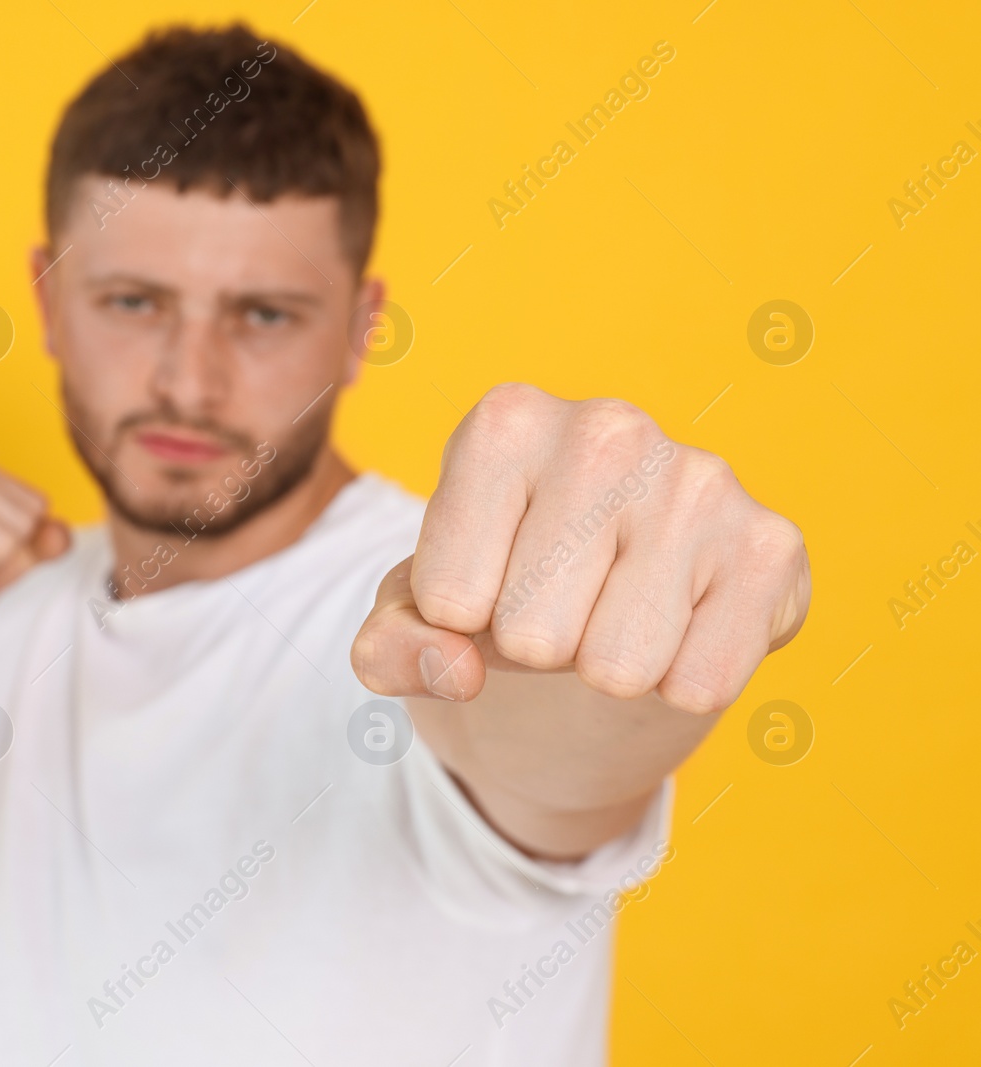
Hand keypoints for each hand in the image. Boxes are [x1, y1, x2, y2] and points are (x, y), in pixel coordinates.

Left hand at [351, 384, 809, 713]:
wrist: (600, 622)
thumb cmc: (495, 594)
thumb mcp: (412, 619)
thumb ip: (388, 647)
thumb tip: (455, 670)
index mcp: (503, 422)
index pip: (451, 598)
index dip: (460, 623)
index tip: (486, 585)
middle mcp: (607, 427)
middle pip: (534, 637)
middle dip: (536, 651)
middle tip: (560, 605)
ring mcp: (700, 479)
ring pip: (617, 668)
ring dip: (606, 670)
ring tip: (613, 611)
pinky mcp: (772, 546)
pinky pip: (698, 683)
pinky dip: (678, 684)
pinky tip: (678, 624)